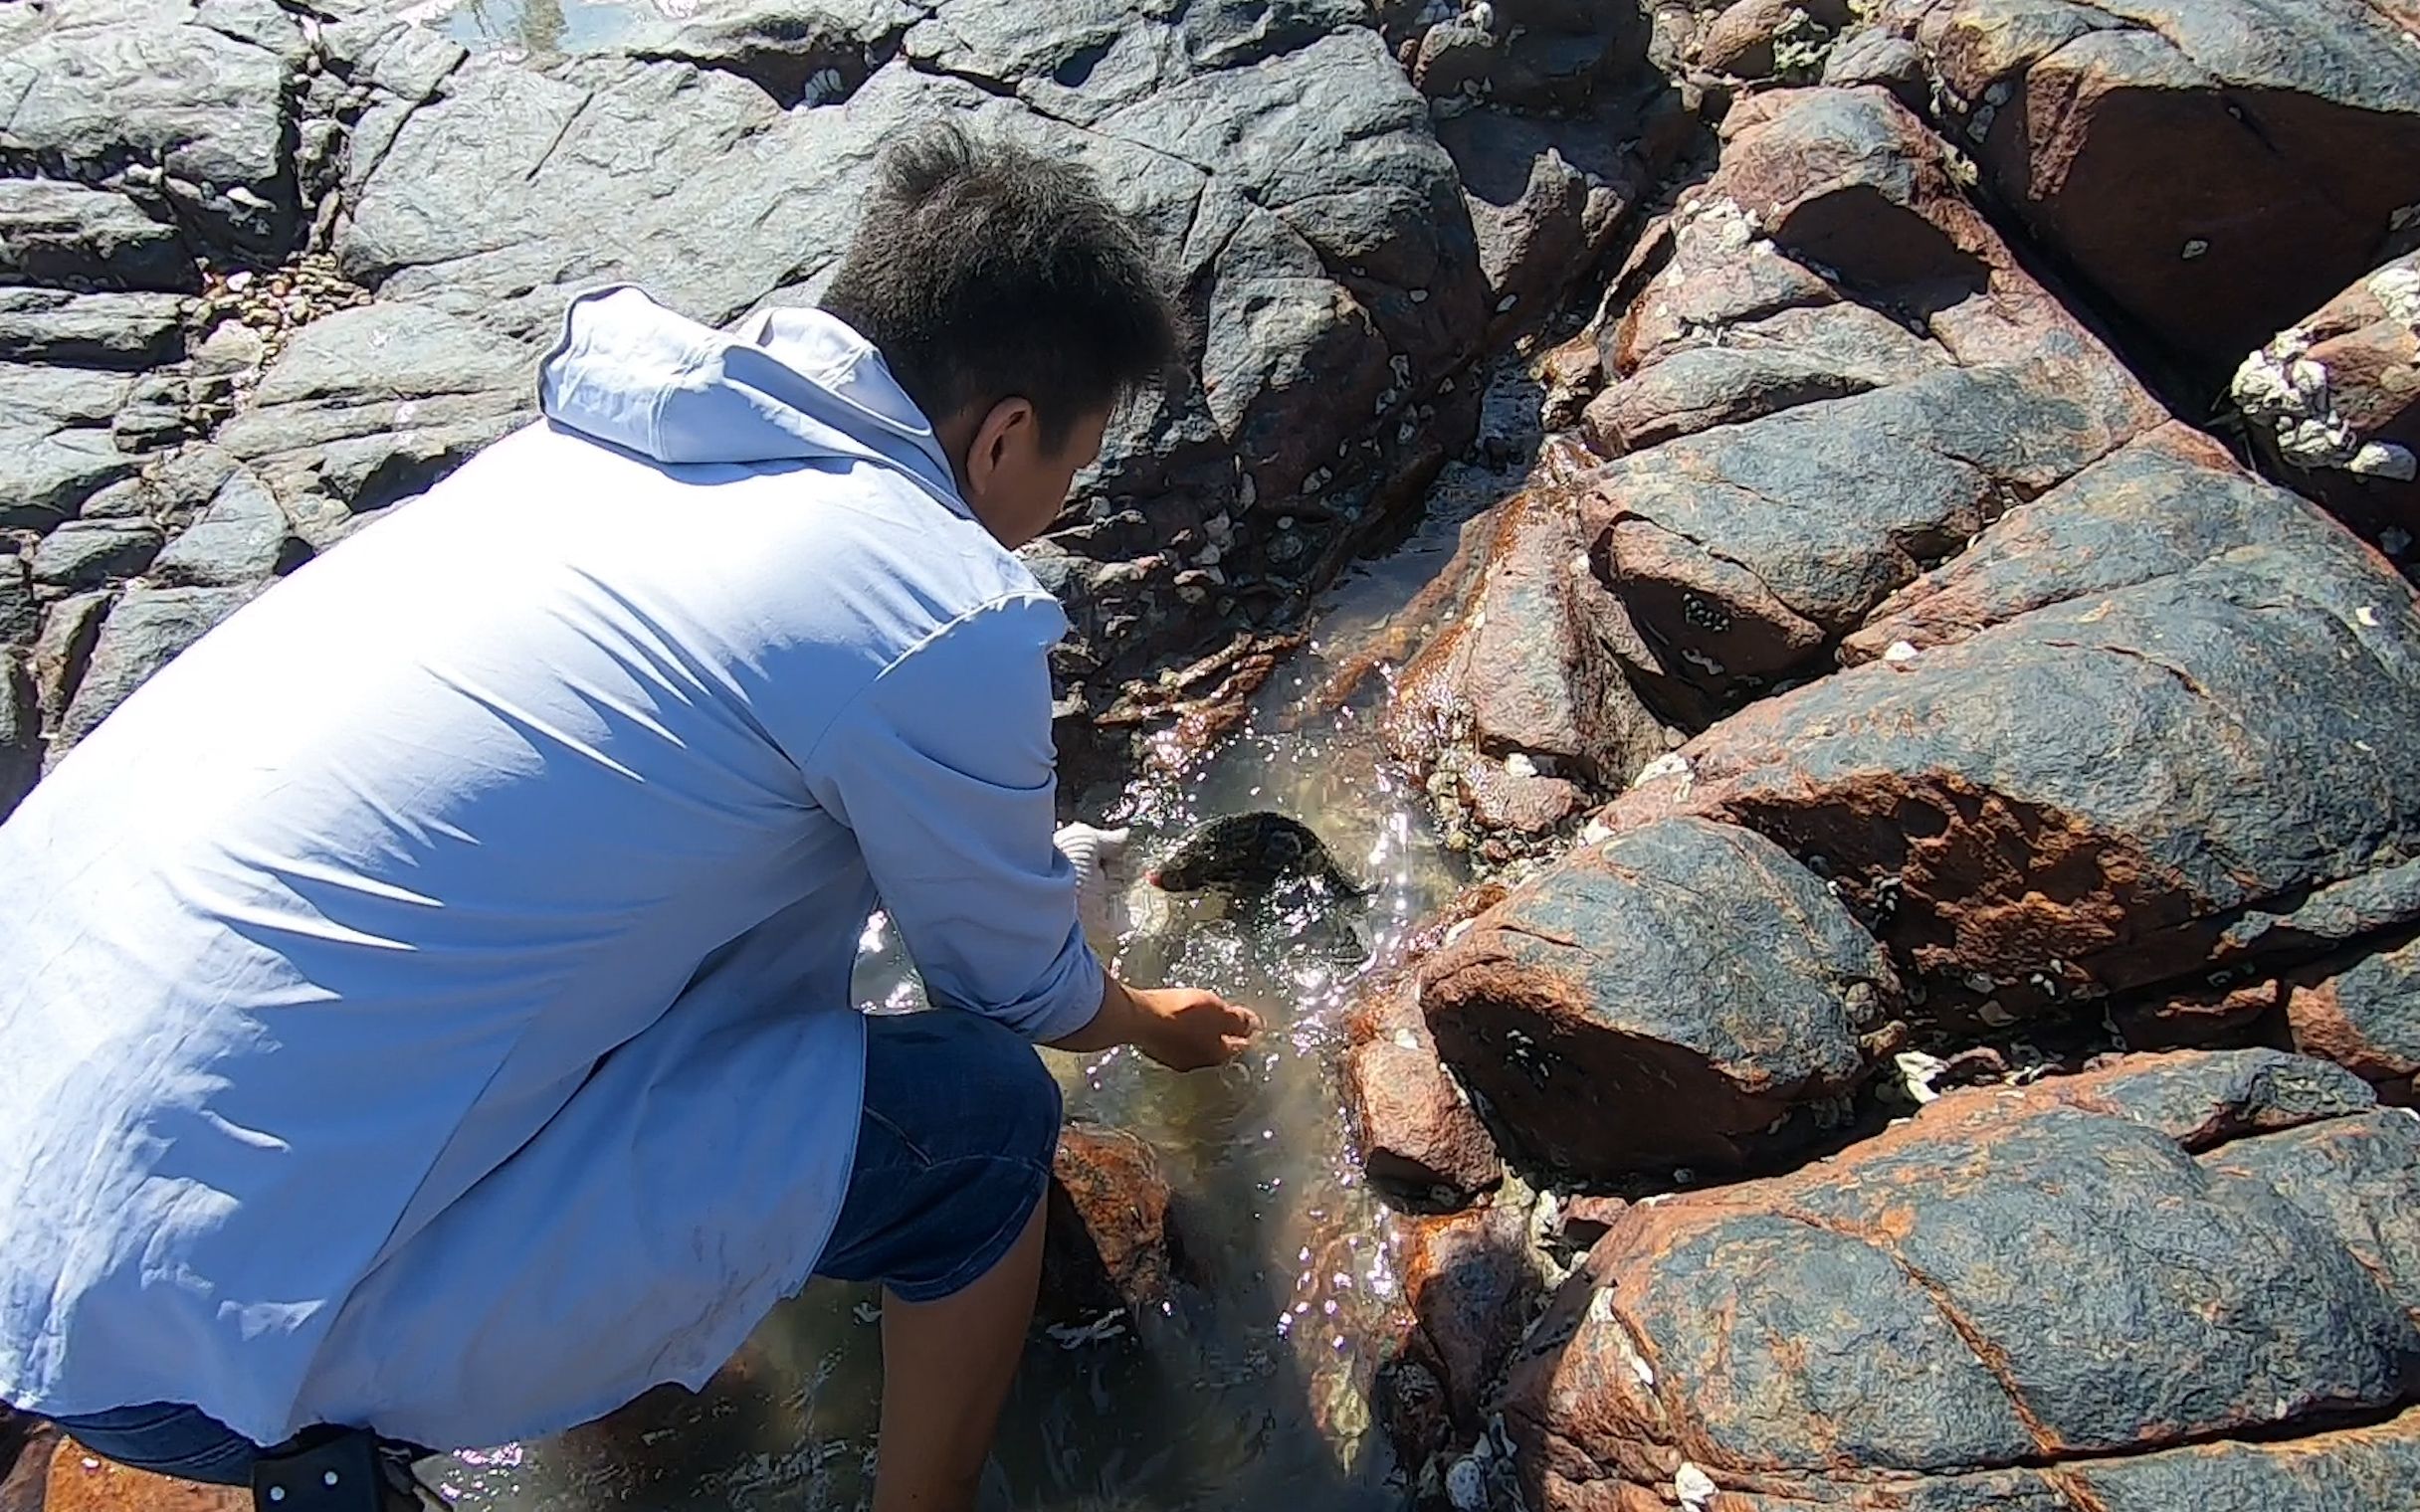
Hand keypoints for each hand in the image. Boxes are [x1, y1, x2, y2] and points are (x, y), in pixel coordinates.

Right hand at [1127, 983, 1261, 1071]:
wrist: (1139, 1018)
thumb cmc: (1182, 1014)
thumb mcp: (1218, 1011)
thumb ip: (1239, 1021)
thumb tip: (1256, 1027)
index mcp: (1217, 1055)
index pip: (1240, 1047)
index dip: (1247, 1034)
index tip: (1250, 1024)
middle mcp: (1198, 1064)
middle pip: (1217, 1049)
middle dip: (1223, 1037)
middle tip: (1226, 1021)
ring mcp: (1174, 1059)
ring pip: (1196, 1047)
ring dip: (1201, 1035)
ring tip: (1202, 1019)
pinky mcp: (1156, 1050)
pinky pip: (1177, 1042)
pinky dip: (1182, 1033)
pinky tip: (1179, 1023)